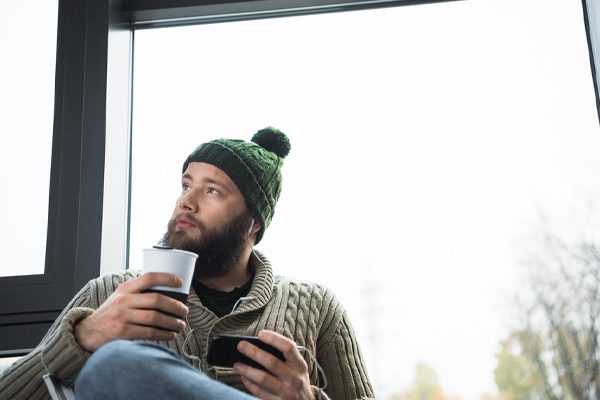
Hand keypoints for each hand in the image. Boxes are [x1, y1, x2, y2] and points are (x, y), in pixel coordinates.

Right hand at [74, 273, 188, 351]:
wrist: (88, 332)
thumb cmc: (111, 313)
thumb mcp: (120, 297)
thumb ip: (138, 293)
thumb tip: (168, 294)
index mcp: (125, 288)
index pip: (149, 277)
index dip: (167, 278)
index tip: (180, 283)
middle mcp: (123, 300)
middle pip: (156, 300)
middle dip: (175, 306)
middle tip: (185, 311)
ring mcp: (122, 316)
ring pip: (155, 317)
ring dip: (172, 322)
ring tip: (181, 324)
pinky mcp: (122, 332)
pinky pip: (149, 332)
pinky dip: (163, 334)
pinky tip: (170, 335)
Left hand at [234, 330, 314, 399]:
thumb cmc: (297, 381)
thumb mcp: (298, 368)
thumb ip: (285, 358)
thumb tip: (260, 346)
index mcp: (300, 365)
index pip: (288, 347)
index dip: (274, 339)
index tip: (261, 334)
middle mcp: (295, 379)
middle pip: (272, 362)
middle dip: (254, 352)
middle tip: (241, 346)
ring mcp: (287, 393)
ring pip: (263, 378)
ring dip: (247, 370)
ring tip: (237, 365)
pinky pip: (260, 393)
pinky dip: (250, 384)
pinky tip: (244, 378)